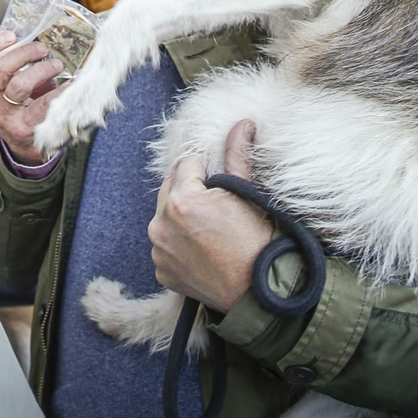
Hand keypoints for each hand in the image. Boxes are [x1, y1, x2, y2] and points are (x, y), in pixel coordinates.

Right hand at [0, 29, 66, 166]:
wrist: (24, 142)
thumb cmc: (21, 103)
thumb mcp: (11, 82)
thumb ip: (17, 61)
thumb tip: (40, 35)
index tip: (12, 34)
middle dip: (24, 53)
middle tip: (42, 49)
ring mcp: (4, 115)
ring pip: (18, 85)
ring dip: (41, 70)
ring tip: (56, 65)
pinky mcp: (23, 128)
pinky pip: (42, 105)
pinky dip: (60, 91)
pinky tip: (71, 84)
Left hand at [149, 121, 272, 312]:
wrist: (259, 293)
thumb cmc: (257, 242)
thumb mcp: (248, 194)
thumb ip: (237, 155)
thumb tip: (241, 124)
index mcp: (181, 199)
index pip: (185, 164)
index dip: (204, 167)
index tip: (218, 179)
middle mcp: (161, 224)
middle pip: (170, 189)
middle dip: (189, 189)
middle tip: (215, 203)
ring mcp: (158, 250)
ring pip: (165, 217)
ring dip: (181, 216)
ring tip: (210, 228)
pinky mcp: (161, 271)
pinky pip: (165, 246)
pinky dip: (178, 243)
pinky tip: (202, 249)